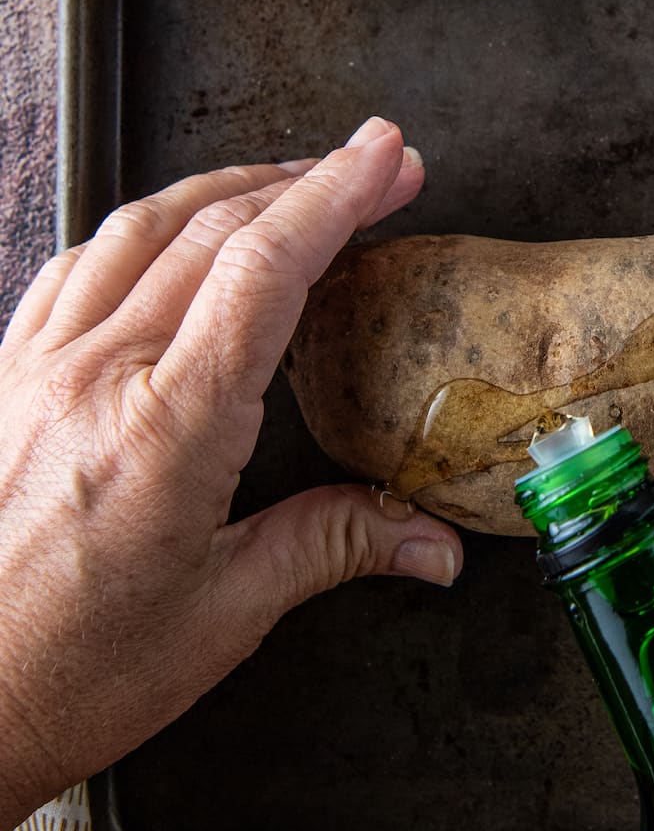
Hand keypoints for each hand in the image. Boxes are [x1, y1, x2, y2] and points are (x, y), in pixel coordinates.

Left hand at [0, 115, 462, 830]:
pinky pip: (75, 265)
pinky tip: (167, 234)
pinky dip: (140, 227)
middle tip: (376, 167)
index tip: (388, 158)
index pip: (264, 270)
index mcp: (166, 429)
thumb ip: (332, 546)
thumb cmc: (70, 673)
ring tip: (289, 181)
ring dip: (225, 188)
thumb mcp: (223, 615)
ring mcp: (38, 367)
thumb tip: (433, 544)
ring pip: (138, 226)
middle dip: (307, 181)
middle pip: (212, 229)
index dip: (336, 197)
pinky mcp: (4, 376)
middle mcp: (96, 376)